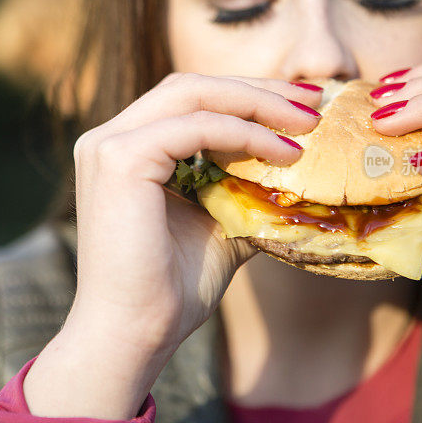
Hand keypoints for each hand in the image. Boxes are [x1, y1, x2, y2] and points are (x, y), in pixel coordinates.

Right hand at [24, 73, 322, 418]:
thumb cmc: (172, 288)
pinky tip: (283, 153)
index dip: (246, 96)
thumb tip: (298, 169)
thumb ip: (243, 188)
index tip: (299, 106)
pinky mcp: (120, 159)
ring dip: (257, 104)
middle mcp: (110, 138)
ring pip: (193, 95)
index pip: (190, 101)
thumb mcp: (220, 224)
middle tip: (313, 101)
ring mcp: (109, 144)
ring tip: (307, 123)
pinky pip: (197, 128)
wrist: (134, 335)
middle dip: (257, 90)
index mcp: (127, 149)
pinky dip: (244, 134)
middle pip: (192, 87)